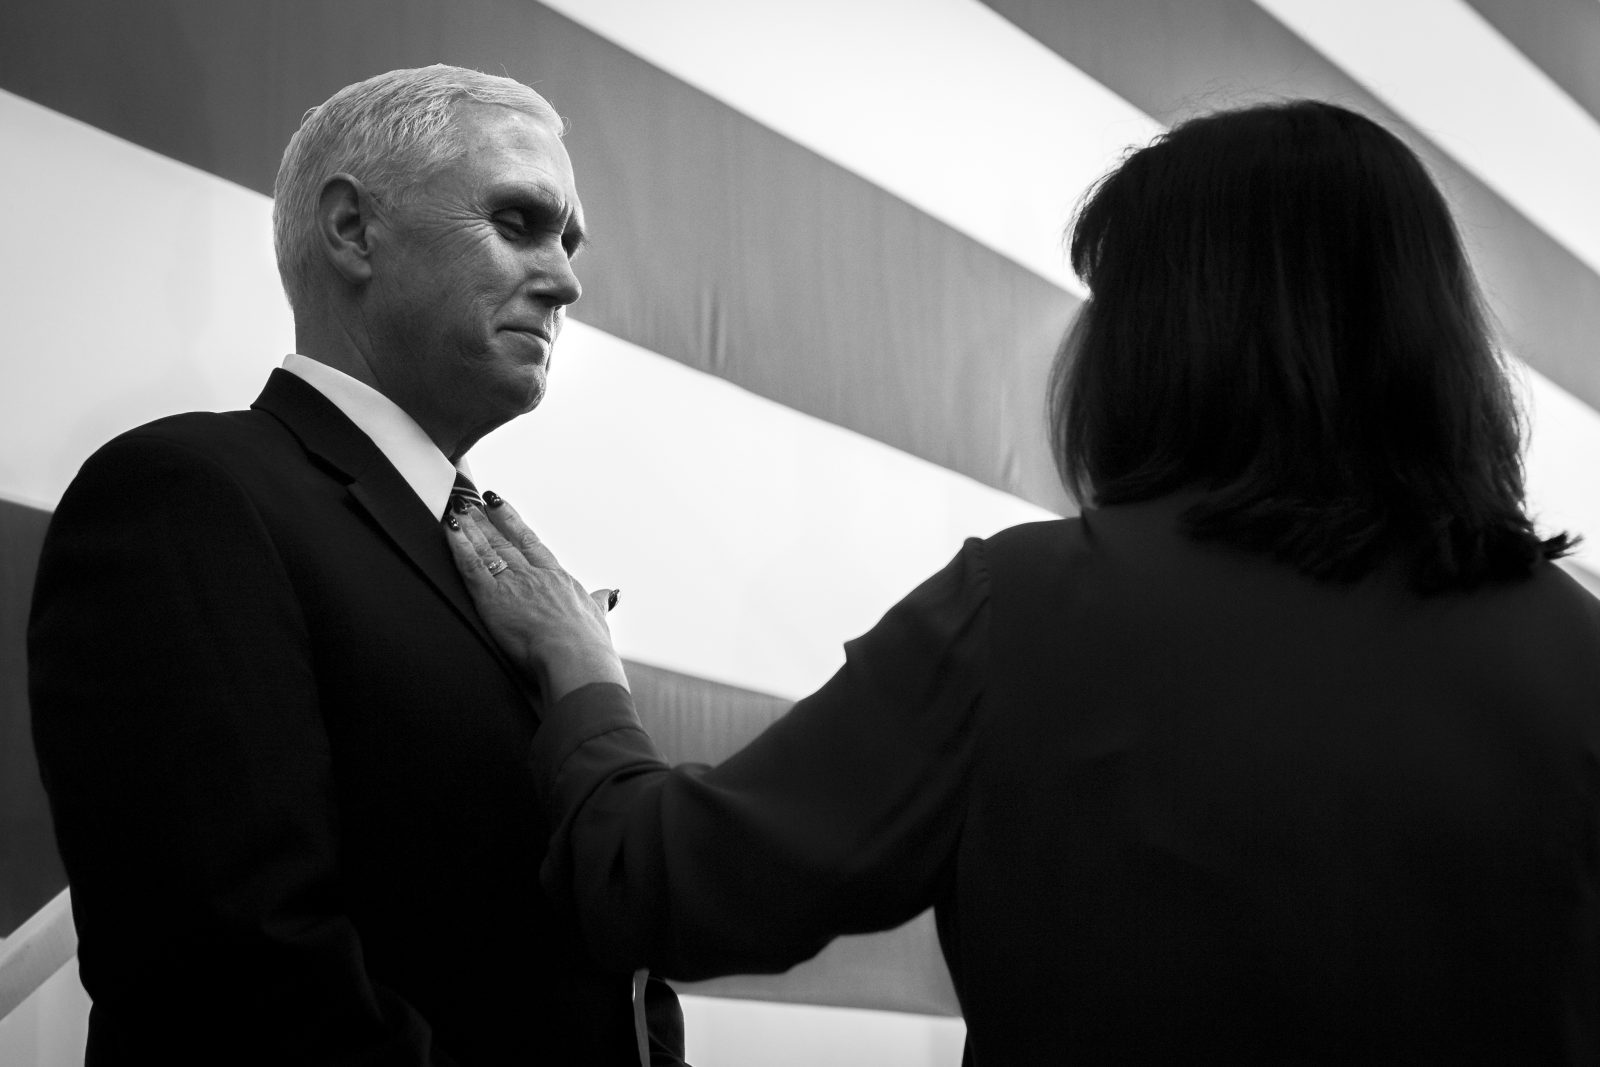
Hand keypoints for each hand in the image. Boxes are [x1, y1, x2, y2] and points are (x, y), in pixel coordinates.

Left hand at [443, 497, 628, 699]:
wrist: (576, 657)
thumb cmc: (589, 646)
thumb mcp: (598, 618)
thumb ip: (599, 603)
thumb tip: (608, 594)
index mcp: (559, 578)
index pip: (531, 543)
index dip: (512, 522)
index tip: (498, 505)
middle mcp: (535, 574)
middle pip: (505, 540)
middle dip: (485, 521)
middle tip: (469, 502)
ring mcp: (514, 583)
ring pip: (486, 548)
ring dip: (469, 528)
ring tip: (455, 510)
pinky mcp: (492, 598)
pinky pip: (471, 565)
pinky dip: (458, 545)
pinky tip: (449, 530)